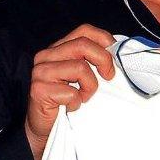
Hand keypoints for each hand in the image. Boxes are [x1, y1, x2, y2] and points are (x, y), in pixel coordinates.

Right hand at [26, 24, 115, 159]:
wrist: (46, 128)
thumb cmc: (69, 101)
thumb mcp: (85, 77)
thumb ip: (95, 61)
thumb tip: (120, 53)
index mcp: (59, 48)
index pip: (85, 31)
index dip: (104, 40)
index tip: (115, 59)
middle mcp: (46, 56)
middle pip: (83, 45)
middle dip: (104, 61)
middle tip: (108, 78)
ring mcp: (40, 72)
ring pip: (80, 68)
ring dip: (90, 87)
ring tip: (84, 96)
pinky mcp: (38, 90)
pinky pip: (70, 92)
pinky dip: (77, 102)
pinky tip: (71, 107)